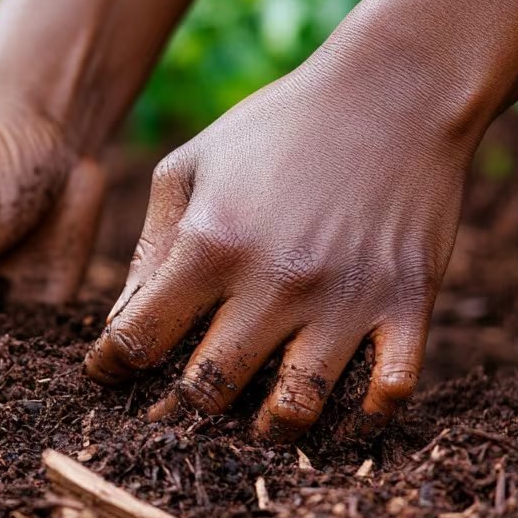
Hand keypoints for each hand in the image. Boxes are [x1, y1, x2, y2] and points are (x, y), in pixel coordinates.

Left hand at [85, 58, 477, 440]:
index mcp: (211, 244)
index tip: (108, 374)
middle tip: (174, 410)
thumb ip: (151, 249)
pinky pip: (387, 393)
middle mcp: (275, 281)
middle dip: (179, 410)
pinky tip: (339, 410)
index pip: (136, 341)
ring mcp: (346, 299)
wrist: (396, 88)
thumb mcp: (192, 166)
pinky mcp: (409, 304)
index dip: (110, 368)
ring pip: (292, 413)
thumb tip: (120, 328)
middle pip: (208, 392)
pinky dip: (362, 417)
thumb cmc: (279, 127)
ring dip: (264, 430)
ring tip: (252, 421)